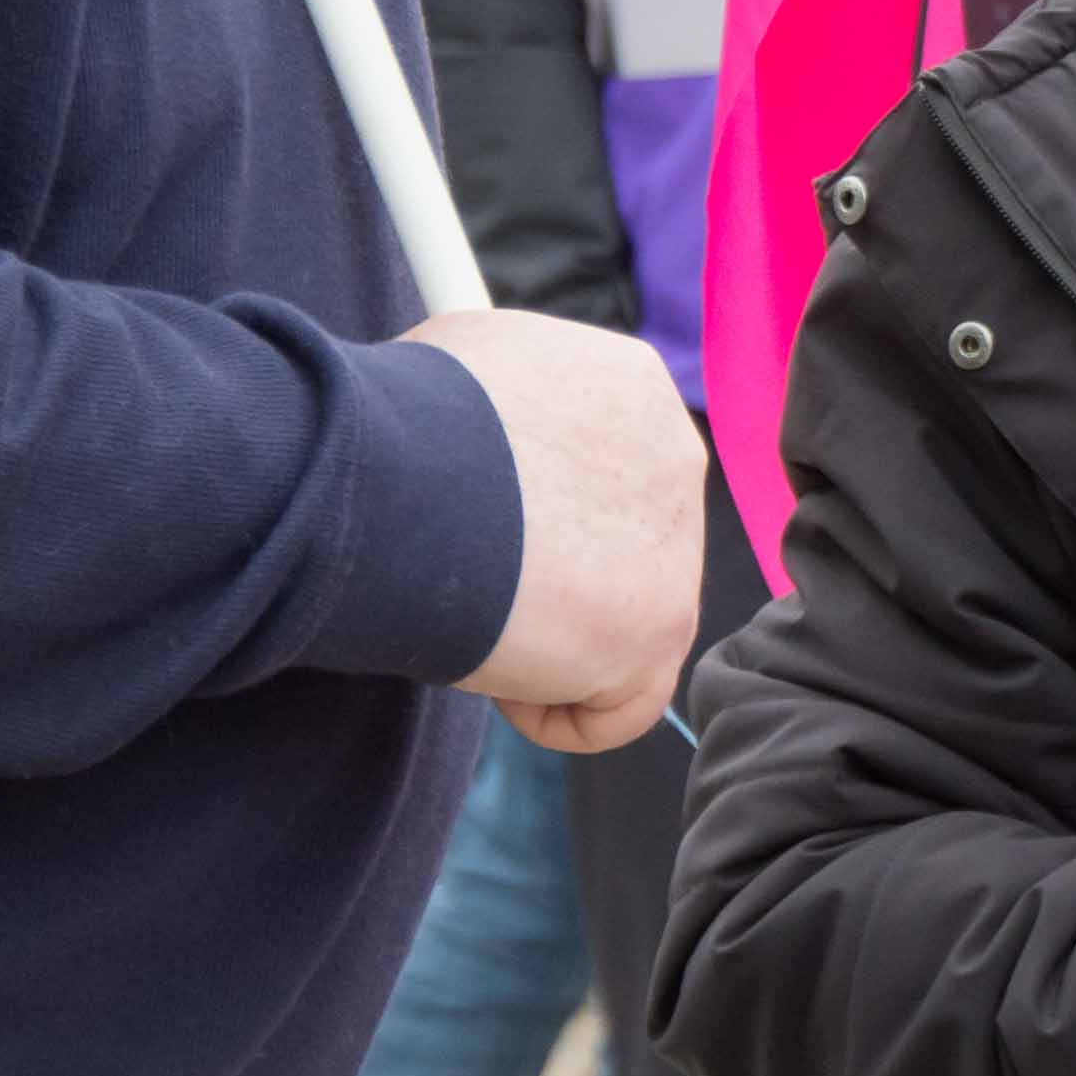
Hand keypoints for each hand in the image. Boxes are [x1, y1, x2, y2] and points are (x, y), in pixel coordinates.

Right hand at [409, 307, 706, 749]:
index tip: (467, 530)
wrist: (401, 484)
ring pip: (622, 628)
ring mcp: (679, 545)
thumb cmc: (396, 424)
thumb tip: (482, 434)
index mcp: (630, 385)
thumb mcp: (459, 364)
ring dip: (543, 645)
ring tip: (471, 625)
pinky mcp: (661, 625)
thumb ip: (502, 397)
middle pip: (623, 551)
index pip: (603, 473)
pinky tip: (496, 683)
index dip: (532, 516)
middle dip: (549, 582)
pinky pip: (620, 705)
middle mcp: (674, 455)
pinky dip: (551, 712)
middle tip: (467, 587)